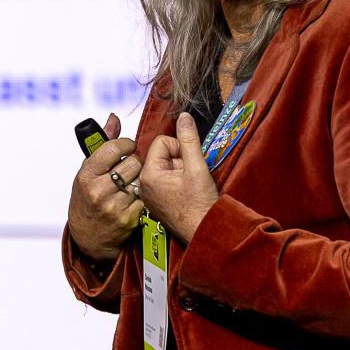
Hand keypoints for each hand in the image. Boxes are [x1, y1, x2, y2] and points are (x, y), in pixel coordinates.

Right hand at [67, 113, 145, 262]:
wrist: (88, 237)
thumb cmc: (87, 198)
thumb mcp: (87, 171)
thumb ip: (103, 144)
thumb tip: (114, 118)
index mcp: (86, 175)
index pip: (113, 148)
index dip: (126, 143)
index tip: (129, 145)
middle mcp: (98, 190)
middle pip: (133, 163)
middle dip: (135, 162)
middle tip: (130, 168)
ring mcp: (113, 206)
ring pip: (141, 180)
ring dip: (140, 179)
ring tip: (131, 182)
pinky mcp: (127, 219)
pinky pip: (145, 198)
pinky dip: (142, 196)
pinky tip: (134, 198)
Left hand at [136, 112, 218, 243]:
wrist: (205, 232)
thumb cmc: (200, 206)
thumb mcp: (197, 167)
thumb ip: (189, 139)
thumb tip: (184, 117)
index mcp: (149, 175)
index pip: (162, 142)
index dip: (180, 148)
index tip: (189, 164)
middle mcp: (144, 184)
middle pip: (162, 153)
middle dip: (180, 160)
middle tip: (190, 178)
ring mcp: (149, 194)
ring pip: (165, 165)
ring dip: (180, 170)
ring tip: (189, 186)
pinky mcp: (156, 200)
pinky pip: (165, 179)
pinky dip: (178, 180)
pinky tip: (185, 192)